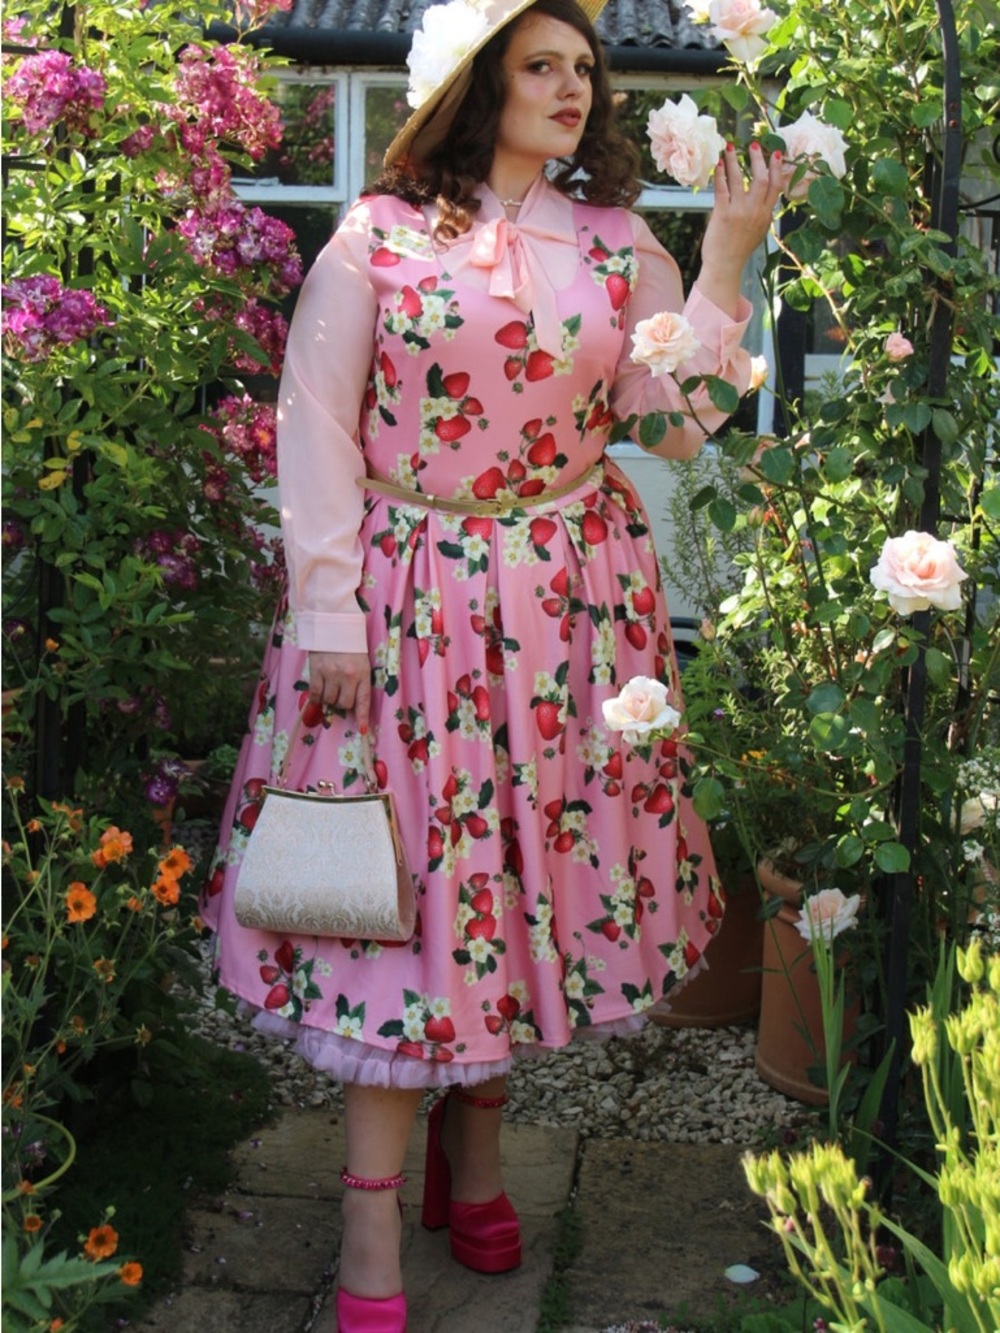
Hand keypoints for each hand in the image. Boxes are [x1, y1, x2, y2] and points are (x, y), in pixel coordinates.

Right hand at [307, 651, 371, 732]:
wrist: (333, 626)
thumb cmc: (350, 646)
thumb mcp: (361, 662)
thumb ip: (358, 681)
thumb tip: (350, 705)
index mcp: (363, 673)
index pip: (363, 700)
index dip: (363, 717)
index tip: (362, 730)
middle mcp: (348, 675)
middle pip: (344, 704)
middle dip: (342, 703)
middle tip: (340, 693)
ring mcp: (331, 673)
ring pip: (329, 700)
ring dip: (329, 698)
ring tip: (330, 687)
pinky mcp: (316, 670)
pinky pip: (315, 693)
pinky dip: (316, 697)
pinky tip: (318, 694)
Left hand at [696, 143, 785, 316]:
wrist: (725, 267)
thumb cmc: (739, 250)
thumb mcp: (758, 231)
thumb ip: (762, 214)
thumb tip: (766, 200)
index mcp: (766, 215)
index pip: (776, 186)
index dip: (777, 168)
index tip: (776, 153)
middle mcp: (755, 212)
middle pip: (761, 178)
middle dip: (758, 159)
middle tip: (753, 144)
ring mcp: (739, 212)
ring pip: (739, 179)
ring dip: (734, 161)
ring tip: (730, 147)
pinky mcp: (723, 214)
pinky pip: (722, 188)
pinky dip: (720, 174)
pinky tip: (717, 164)